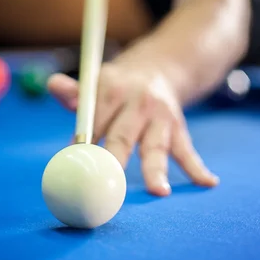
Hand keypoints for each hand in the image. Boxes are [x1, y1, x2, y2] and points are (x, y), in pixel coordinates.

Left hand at [48, 58, 218, 195]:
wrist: (158, 67)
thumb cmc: (116, 86)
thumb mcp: (96, 82)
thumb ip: (75, 92)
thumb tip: (51, 83)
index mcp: (111, 88)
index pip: (95, 117)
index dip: (85, 139)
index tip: (77, 160)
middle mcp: (137, 100)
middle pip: (123, 134)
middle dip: (115, 159)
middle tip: (107, 183)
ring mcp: (160, 115)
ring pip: (156, 145)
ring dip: (157, 169)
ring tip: (159, 192)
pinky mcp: (178, 127)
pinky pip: (187, 149)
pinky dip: (197, 167)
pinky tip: (208, 182)